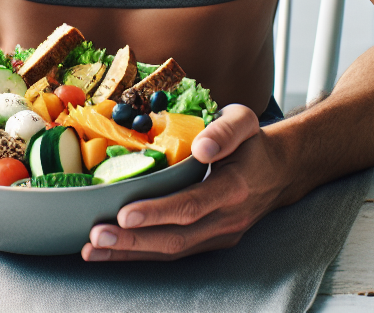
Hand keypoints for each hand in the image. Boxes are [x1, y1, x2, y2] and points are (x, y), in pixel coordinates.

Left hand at [81, 104, 282, 261]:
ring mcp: (219, 236)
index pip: (192, 205)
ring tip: (93, 248)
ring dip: (131, 252)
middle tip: (95, 234)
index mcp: (234, 187)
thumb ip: (225, 131)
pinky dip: (142, 253)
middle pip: (176, 237)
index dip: (158, 212)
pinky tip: (113, 250)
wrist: (280, 172)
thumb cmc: (253, 142)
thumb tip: (202, 147)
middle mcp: (226, 219)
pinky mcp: (210, 242)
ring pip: (172, 251)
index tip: (126, 212)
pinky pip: (175, 251)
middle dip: (133, 239)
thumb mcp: (244, 121)